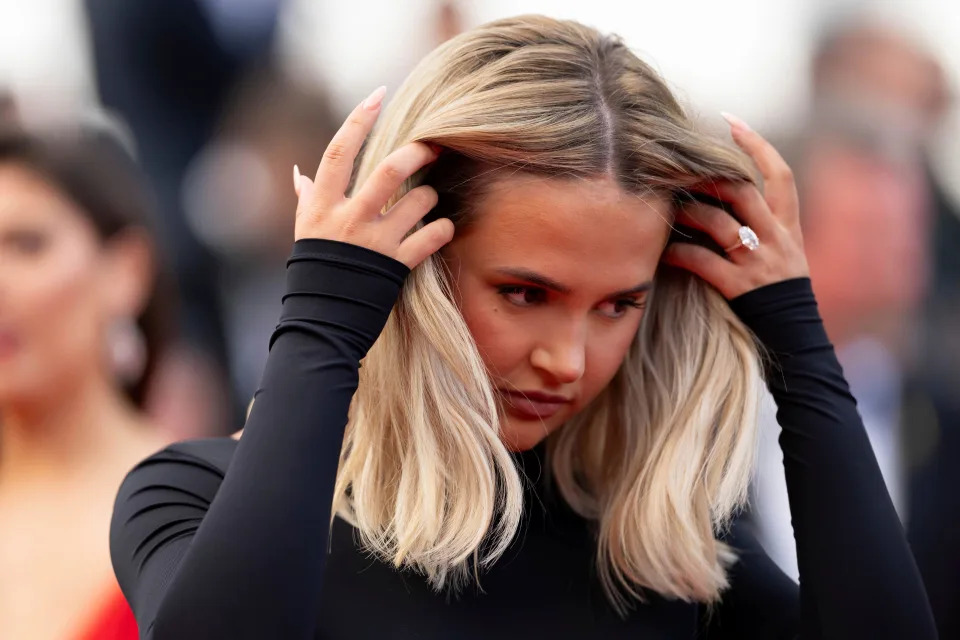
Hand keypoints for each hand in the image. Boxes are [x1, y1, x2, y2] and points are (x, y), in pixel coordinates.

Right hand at [291, 86, 453, 268]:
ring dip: (431, 197)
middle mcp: (348, 220)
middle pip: (388, 171)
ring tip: (430, 202)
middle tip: (433, 147)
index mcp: (322, 206)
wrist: (321, 323)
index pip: (340, 151)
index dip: (359, 120)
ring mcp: (374, 243)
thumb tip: (301, 175)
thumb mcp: (304, 234)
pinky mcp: (396, 266)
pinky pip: (431, 237)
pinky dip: (443, 229)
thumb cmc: (313, 274)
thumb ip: (307, 200)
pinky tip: (442, 228)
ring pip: (417, 202)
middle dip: (416, 154)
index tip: (378, 94)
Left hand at [662, 114, 809, 298]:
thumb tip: (724, 200)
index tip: (731, 121)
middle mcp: (776, 238)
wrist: (797, 338)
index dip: (756, 145)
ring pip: (718, 223)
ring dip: (686, 214)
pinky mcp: (740, 286)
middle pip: (742, 192)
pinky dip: (678, 254)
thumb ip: (764, 226)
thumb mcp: (786, 254)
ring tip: (663, 209)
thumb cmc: (781, 295)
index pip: (780, 174)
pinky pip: (702, 262)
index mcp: (789, 226)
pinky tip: (660, 252)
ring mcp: (758, 261)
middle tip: (677, 169)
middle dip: (706, 178)